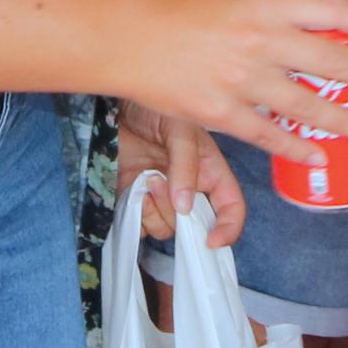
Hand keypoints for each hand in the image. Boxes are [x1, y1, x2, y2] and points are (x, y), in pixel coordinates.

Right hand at [118, 0, 347, 164]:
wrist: (122, 37)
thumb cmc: (168, 7)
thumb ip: (263, 12)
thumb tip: (296, 26)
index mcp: (263, 4)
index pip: (333, 10)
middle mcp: (261, 42)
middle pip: (334, 61)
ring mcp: (244, 82)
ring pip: (310, 107)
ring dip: (346, 120)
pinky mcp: (223, 115)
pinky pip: (271, 138)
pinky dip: (298, 148)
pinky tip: (317, 155)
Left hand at [118, 104, 250, 244]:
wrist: (116, 107)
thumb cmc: (154, 108)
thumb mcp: (179, 127)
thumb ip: (185, 164)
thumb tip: (184, 207)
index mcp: (210, 171)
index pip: (231, 207)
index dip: (228, 228)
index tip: (211, 240)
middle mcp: (190, 189)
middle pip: (195, 224)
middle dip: (179, 214)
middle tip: (159, 183)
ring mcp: (164, 198)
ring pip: (168, 228)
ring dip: (156, 211)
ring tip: (146, 179)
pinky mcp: (139, 202)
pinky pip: (143, 227)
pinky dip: (139, 216)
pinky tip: (134, 190)